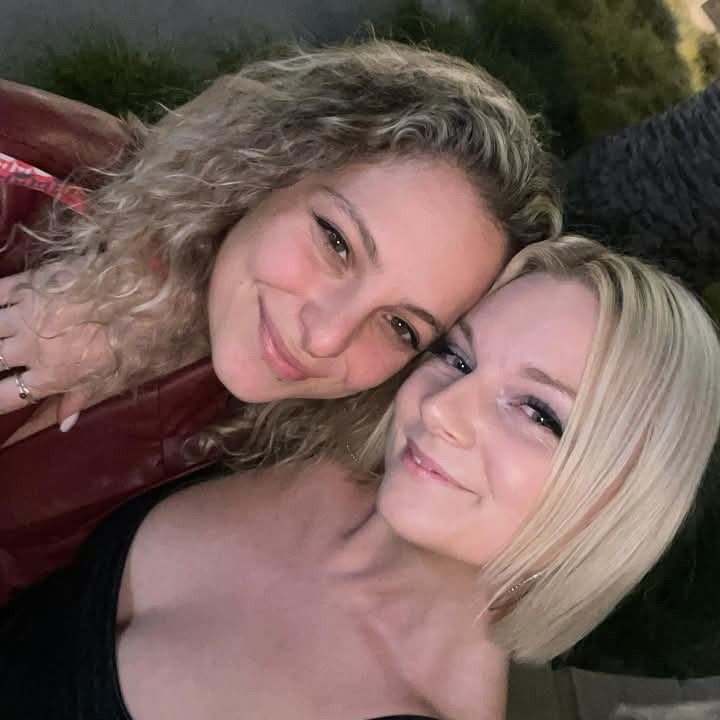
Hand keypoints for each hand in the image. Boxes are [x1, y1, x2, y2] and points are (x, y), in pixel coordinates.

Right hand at [0, 266, 115, 427]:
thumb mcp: (104, 376)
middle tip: (4, 358)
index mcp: (49, 376)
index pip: (2, 398)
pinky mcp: (24, 288)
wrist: (134, 296)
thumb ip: (77, 401)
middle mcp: (29, 350)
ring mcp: (23, 318)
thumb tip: (63, 426)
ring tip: (0, 338)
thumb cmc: (121, 340)